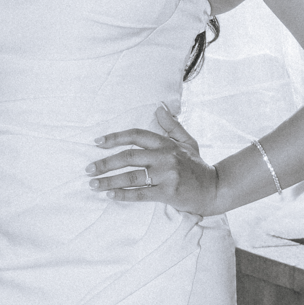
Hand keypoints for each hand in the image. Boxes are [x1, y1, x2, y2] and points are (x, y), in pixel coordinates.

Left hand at [88, 104, 219, 217]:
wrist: (215, 189)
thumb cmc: (198, 167)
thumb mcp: (188, 142)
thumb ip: (172, 126)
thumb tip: (159, 108)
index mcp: (167, 144)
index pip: (137, 135)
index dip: (115, 137)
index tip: (98, 142)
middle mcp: (166, 157)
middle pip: (129, 157)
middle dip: (105, 163)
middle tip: (88, 169)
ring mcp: (167, 175)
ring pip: (132, 177)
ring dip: (109, 181)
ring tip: (93, 184)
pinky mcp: (169, 193)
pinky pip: (141, 194)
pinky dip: (124, 195)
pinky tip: (110, 196)